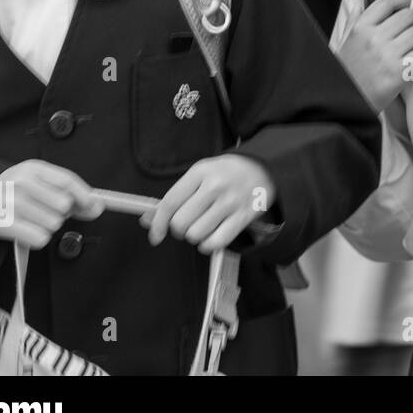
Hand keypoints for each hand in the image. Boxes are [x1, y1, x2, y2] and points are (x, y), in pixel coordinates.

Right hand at [0, 160, 103, 248]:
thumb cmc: (8, 191)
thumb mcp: (34, 181)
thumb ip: (66, 191)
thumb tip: (97, 206)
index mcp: (32, 169)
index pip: (68, 181)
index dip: (85, 196)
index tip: (94, 207)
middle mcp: (21, 183)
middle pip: (64, 206)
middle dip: (60, 213)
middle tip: (43, 211)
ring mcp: (10, 203)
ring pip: (53, 224)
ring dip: (46, 226)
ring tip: (29, 220)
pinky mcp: (1, 224)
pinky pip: (39, 238)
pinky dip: (36, 238)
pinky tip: (24, 230)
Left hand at [144, 154, 274, 254]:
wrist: (264, 167)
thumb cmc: (226, 173)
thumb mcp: (200, 175)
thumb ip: (176, 196)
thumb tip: (148, 220)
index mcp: (200, 172)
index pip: (170, 203)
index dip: (158, 224)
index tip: (156, 235)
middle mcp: (215, 186)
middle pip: (181, 223)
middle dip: (179, 230)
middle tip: (187, 224)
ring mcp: (231, 202)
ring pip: (196, 235)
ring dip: (195, 237)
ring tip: (203, 227)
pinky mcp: (245, 216)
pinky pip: (217, 242)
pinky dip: (209, 245)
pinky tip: (211, 237)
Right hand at [338, 0, 412, 111]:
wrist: (346, 103)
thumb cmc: (346, 73)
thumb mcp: (342, 44)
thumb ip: (352, 22)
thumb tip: (359, 4)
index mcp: (360, 28)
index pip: (387, 1)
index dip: (403, 0)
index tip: (408, 4)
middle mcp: (373, 38)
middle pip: (408, 16)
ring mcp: (386, 55)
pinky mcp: (399, 73)